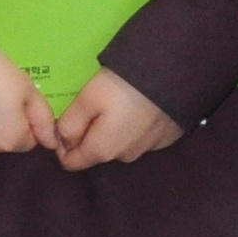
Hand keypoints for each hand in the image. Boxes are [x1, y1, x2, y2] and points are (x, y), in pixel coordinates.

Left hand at [52, 64, 184, 171]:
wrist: (175, 73)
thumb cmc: (125, 84)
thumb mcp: (87, 98)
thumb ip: (69, 124)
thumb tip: (62, 141)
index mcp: (102, 150)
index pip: (70, 163)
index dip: (62, 143)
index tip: (67, 120)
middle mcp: (125, 157)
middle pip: (96, 152)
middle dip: (90, 133)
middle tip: (95, 104)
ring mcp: (148, 149)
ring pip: (120, 144)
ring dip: (115, 128)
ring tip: (120, 101)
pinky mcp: (166, 138)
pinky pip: (142, 136)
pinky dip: (137, 125)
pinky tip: (141, 105)